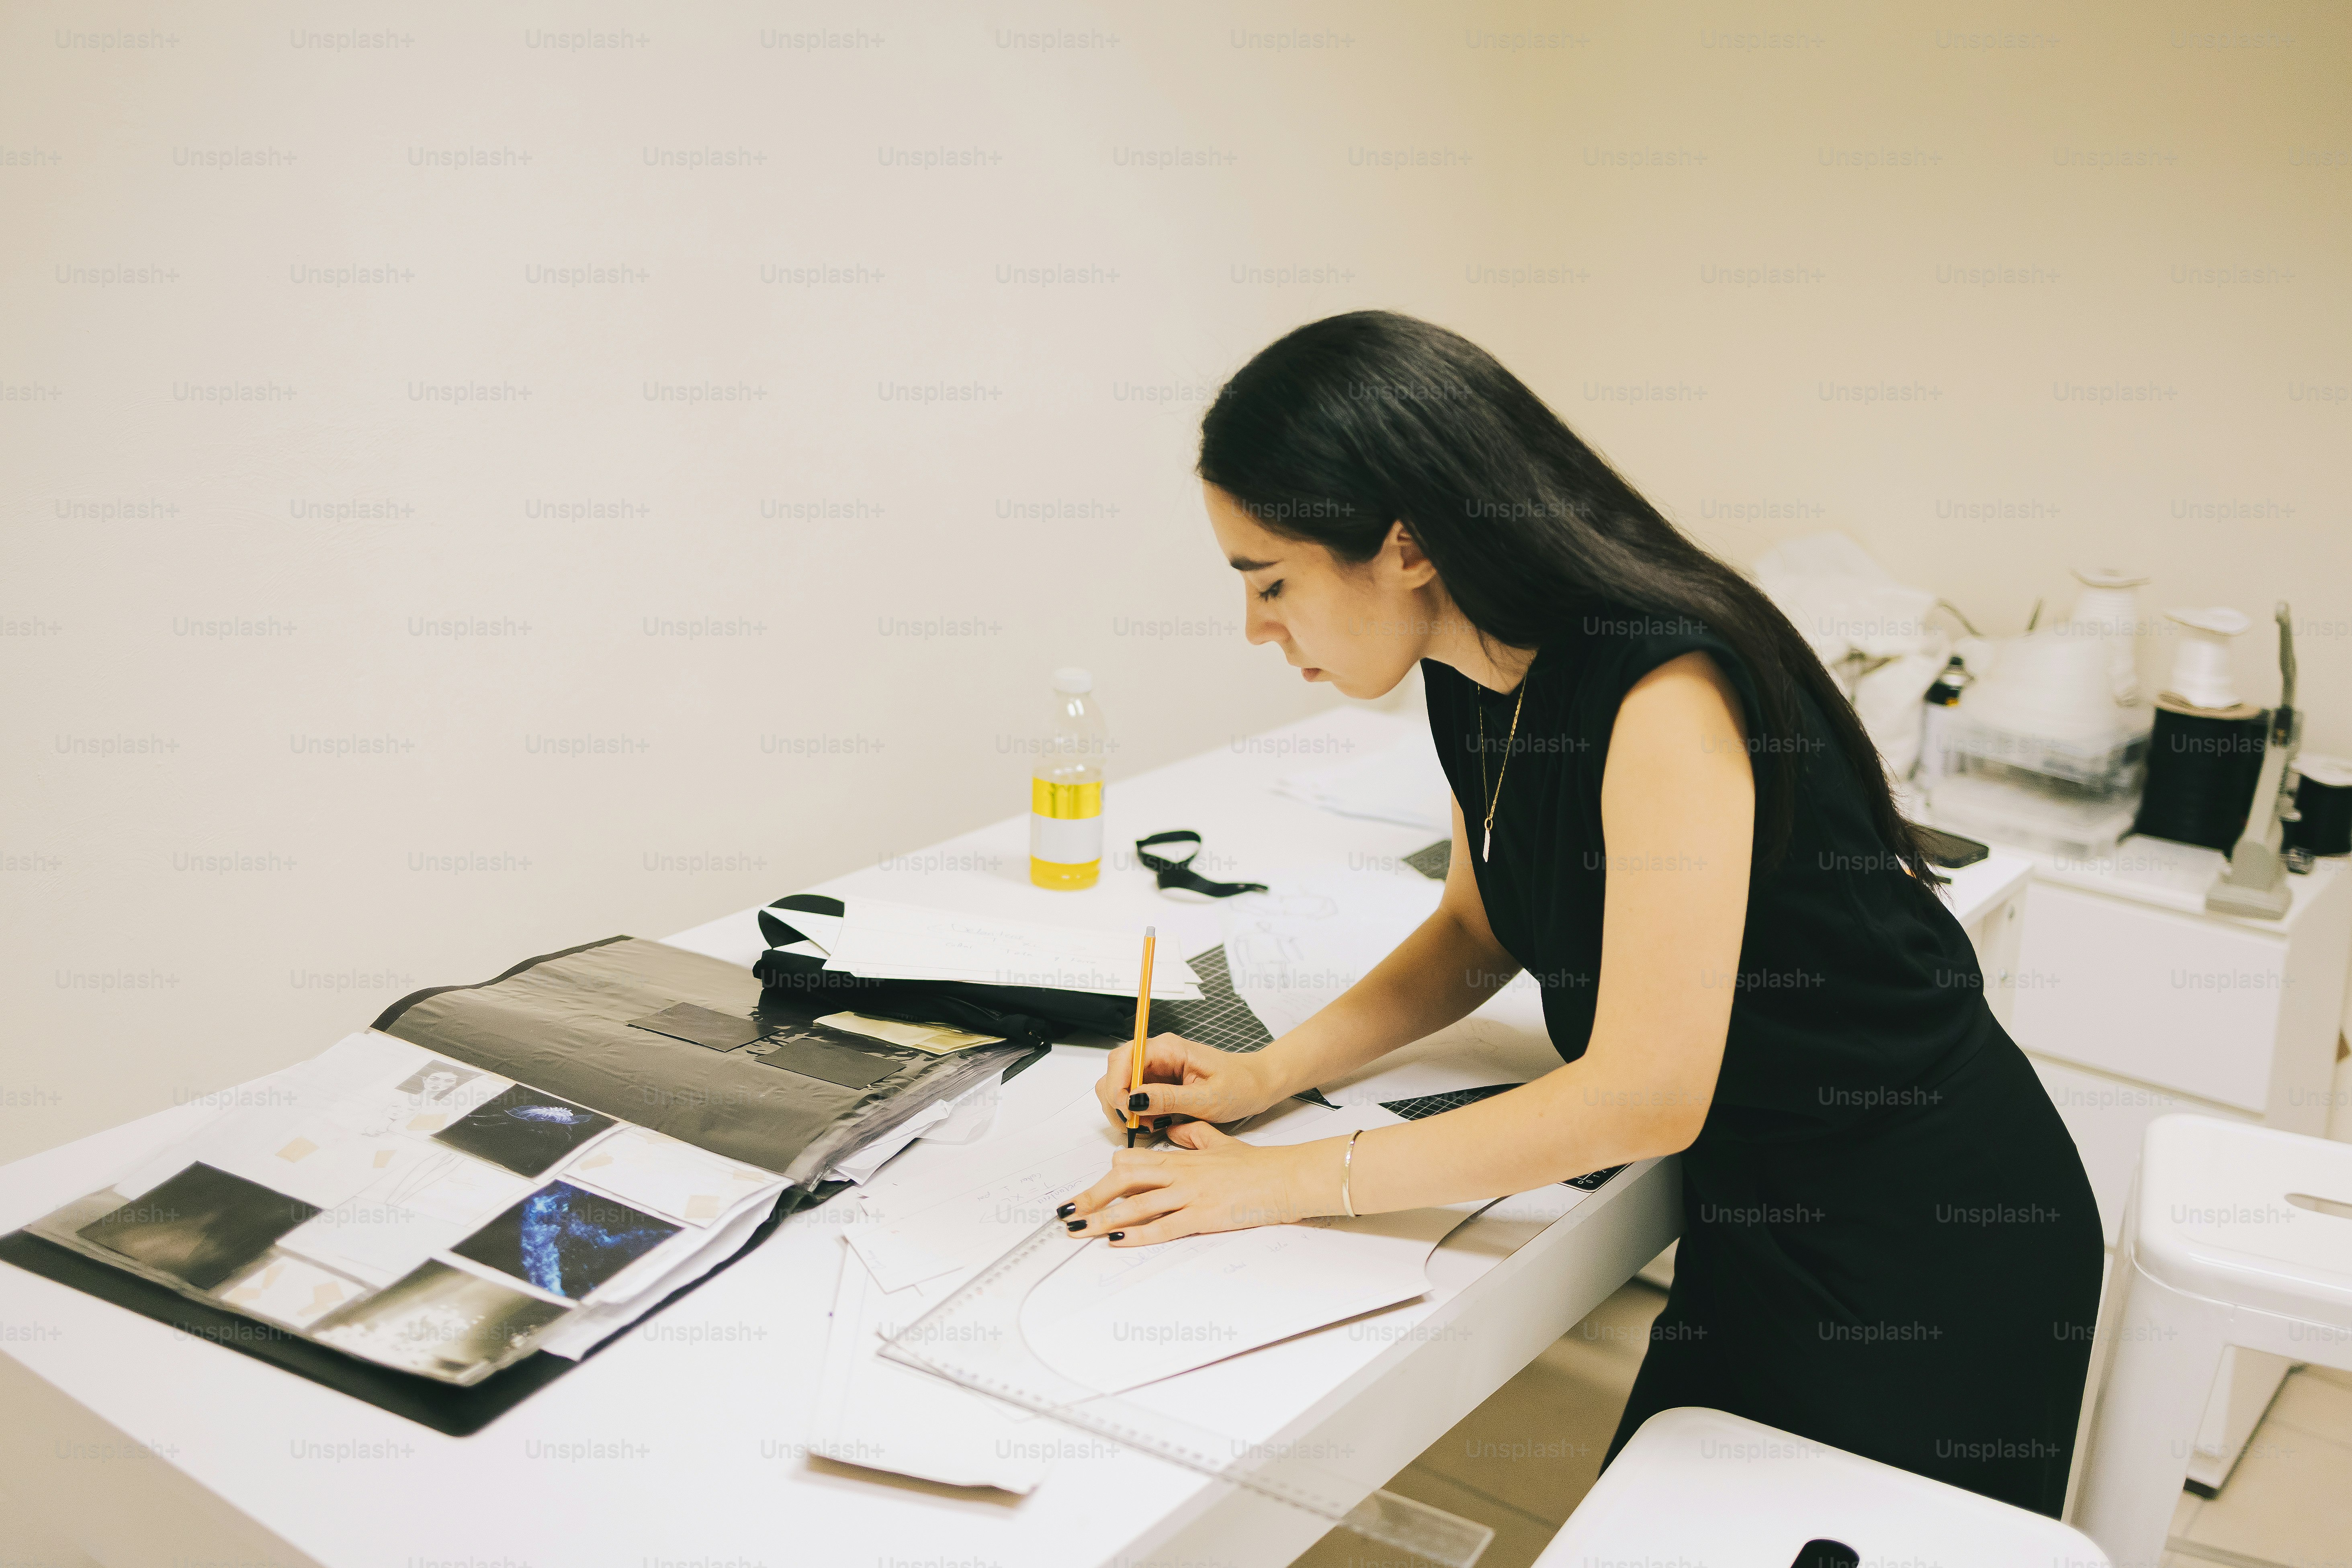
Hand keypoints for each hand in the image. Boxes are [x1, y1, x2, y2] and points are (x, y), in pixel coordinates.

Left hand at [1060, 1122, 1339, 1245]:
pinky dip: (1138, 1234)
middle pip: (1123, 1180)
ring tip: (1078, 1230)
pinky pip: (1164, 1226)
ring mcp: (1190, 1195)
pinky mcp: (1203, 1216)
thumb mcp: (1220, 1143)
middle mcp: (1180, 1174)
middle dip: (1091, 1197)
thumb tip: (1173, 1131)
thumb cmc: (1257, 1165)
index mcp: (1181, 1158)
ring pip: (1136, 1205)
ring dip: (1103, 1219)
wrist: (1286, 1177)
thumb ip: (1193, 1136)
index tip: (1088, 1191)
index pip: (1132, 1160)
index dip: (1107, 1175)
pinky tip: (1117, 1241)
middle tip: (1066, 1213)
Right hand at [1093, 1031, 1281, 1135]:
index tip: (1127, 1112)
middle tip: (1136, 1125)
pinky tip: (1154, 1124)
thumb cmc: (1239, 1086)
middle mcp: (1157, 1054)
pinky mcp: (1158, 1082)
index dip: (1118, 1086)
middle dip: (1117, 1101)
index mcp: (1168, 1048)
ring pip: (1120, 1085)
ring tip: (1148, 1126)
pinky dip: (1136, 1114)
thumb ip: (1169, 1099)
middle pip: (1115, 1071)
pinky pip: (1134, 1096)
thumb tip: (1134, 1100)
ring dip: (1125, 1109)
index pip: (1124, 1058)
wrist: (1256, 1085)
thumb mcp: (1206, 1098)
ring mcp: (1156, 1068)